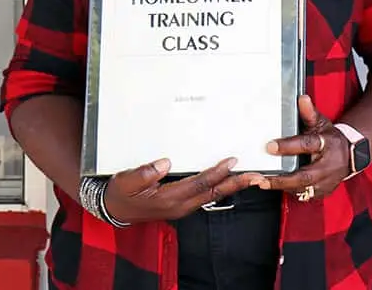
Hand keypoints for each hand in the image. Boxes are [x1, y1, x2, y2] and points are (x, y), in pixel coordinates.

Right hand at [103, 157, 263, 223]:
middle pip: (214, 192)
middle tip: (257, 176)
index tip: (232, 161)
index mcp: (168, 199)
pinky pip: (207, 196)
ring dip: (233, 186)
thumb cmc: (121, 194)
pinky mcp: (183, 205)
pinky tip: (230, 180)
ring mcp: (183, 207)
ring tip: (251, 177)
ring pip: (213, 195)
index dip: (217, 172)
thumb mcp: (125, 181)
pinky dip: (222, 187)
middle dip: (237, 184)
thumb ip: (144, 172)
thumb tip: (165, 162)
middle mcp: (180, 205)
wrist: (114, 209)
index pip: (199, 184)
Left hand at [258, 95, 350, 200]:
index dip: (288, 146)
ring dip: (281, 187)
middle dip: (281, 179)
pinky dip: (288, 192)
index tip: (269, 146)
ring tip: (260, 183)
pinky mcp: (322, 192)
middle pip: (304, 176)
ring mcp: (326, 182)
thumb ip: (309, 113)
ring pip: (302, 189)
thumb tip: (301, 98)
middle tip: (261, 178)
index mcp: (328, 145)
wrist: (351, 156)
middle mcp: (328, 166)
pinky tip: (273, 187)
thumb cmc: (332, 139)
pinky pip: (303, 195)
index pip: (307, 145)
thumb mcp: (322, 123)